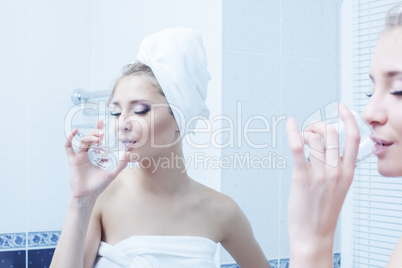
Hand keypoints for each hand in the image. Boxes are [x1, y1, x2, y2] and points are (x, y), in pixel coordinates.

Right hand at [64, 119, 129, 199]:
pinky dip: (70, 139)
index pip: (98, 140)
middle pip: (90, 138)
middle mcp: (88, 154)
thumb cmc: (99, 186)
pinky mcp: (73, 160)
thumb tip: (129, 152)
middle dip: (96, 133)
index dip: (99, 130)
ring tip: (98, 139)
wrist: (87, 196)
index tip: (103, 122)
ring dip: (90, 138)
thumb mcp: (112, 173)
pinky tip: (74, 132)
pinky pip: (68, 147)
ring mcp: (80, 157)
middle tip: (102, 132)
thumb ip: (121, 164)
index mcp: (96, 155)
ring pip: (83, 141)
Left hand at [286, 103, 359, 264]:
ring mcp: (320, 175)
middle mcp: (337, 171)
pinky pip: (298, 149)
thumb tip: (329, 151)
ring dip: (304, 132)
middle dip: (318, 126)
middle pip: (330, 133)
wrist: (314, 236)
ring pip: (314, 138)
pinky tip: (289, 124)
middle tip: (309, 131)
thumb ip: (338, 170)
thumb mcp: (339, 189)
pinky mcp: (303, 178)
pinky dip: (293, 133)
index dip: (348, 119)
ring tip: (299, 139)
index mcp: (348, 172)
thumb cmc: (323, 212)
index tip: (341, 106)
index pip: (354, 138)